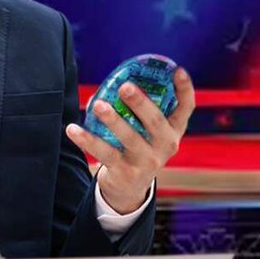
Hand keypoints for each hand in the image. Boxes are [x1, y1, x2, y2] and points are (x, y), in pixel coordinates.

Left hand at [65, 68, 195, 213]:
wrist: (130, 188)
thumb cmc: (140, 147)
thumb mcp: (151, 132)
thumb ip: (143, 109)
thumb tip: (117, 79)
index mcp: (174, 130)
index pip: (186, 108)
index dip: (185, 89)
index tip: (178, 69)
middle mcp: (166, 145)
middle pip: (156, 122)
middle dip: (140, 103)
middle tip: (125, 87)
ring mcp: (147, 160)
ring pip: (129, 138)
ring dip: (113, 120)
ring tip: (98, 104)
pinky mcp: (126, 172)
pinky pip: (104, 153)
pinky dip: (87, 140)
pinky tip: (73, 129)